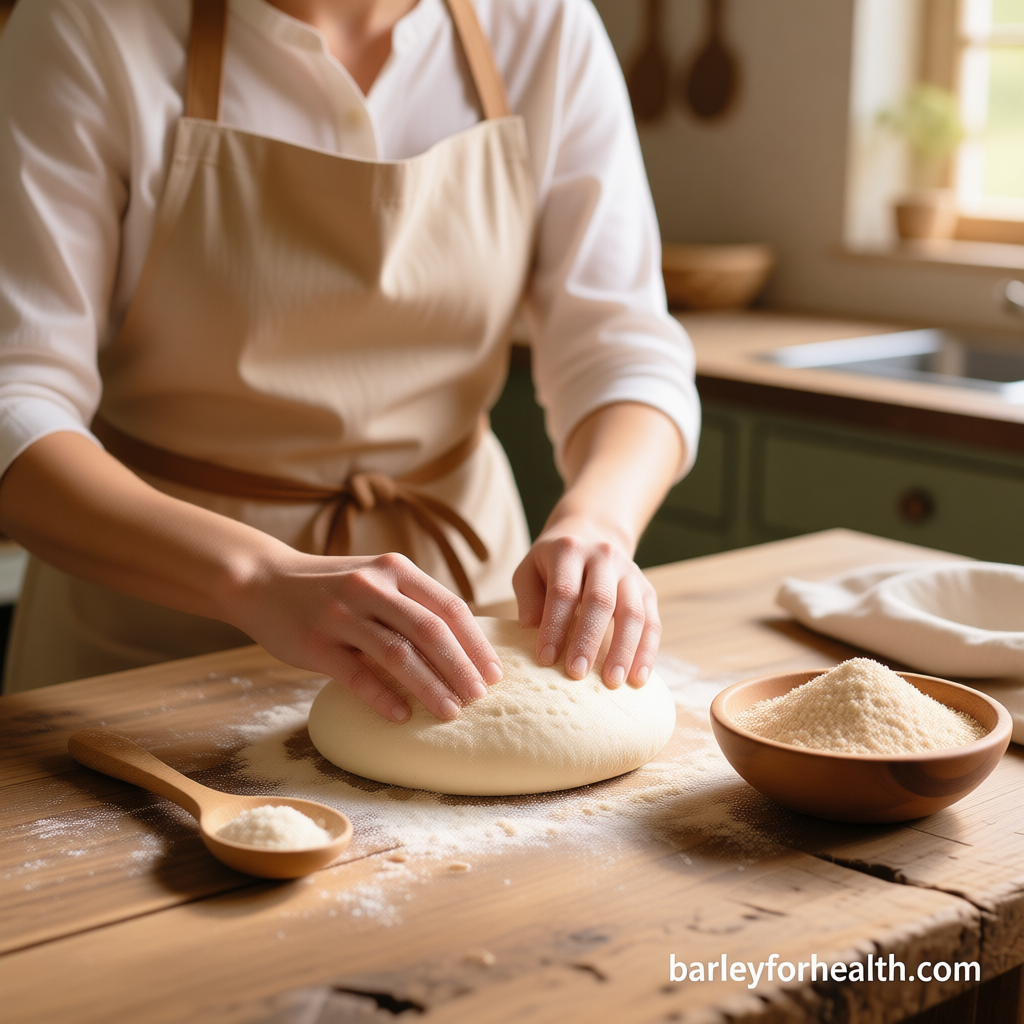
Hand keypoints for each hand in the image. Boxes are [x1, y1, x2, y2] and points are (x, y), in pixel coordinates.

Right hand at [236, 549, 503, 722]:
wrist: (263, 580)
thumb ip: (413, 604)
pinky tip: (402, 716)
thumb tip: (464, 648)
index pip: (449, 608)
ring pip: (398, 654)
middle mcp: (372, 586)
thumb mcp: (375, 579)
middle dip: (461, 668)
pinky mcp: (315, 642)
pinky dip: (382, 696)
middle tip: (480, 699)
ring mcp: (342, 614)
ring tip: (450, 713)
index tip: (495, 674)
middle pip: (430, 631)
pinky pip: (356, 674)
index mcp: (395, 570)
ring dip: (430, 687)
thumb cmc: (331, 588)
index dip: (476, 643)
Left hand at [512, 515, 660, 688]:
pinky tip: (638, 678)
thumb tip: (531, 632)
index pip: (563, 591)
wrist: (590, 536)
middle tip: (577, 673)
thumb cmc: (551, 565)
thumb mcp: (529, 571)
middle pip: (601, 600)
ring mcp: (630, 573)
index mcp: (570, 551)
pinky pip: (652, 623)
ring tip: (613, 682)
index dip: (555, 626)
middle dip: (589, 640)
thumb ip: (528, 599)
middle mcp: (604, 557)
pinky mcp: (648, 591)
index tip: (545, 659)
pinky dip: (647, 653)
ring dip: (623, 650)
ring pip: (633, 613)